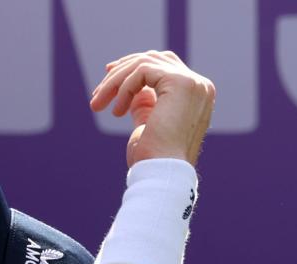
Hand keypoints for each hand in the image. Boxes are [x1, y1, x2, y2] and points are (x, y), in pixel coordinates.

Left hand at [89, 51, 215, 166]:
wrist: (162, 172)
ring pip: (144, 63)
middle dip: (121, 71)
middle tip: (97, 92)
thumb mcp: (147, 124)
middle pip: (154, 59)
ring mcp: (192, 82)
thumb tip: (131, 91)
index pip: (164, 66)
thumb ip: (144, 104)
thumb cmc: (153, 157)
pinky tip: (117, 112)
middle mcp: (199, 85)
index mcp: (195, 94)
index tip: (108, 76)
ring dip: (115, 82)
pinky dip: (124, 88)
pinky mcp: (180, 82)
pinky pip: (142, 71)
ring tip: (97, 104)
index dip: (134, 67)